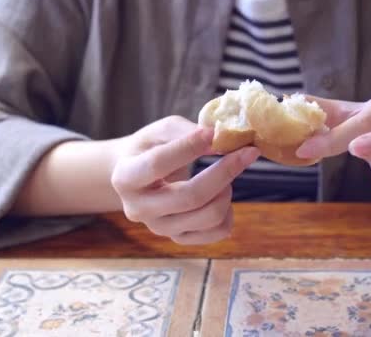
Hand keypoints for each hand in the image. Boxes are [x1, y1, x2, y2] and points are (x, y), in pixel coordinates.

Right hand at [110, 115, 259, 243]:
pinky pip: (217, 232)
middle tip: (245, 153)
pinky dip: (229, 212)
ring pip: (208, 216)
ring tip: (224, 174)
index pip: (158, 164)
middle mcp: (138, 209)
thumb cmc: (150, 149)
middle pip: (190, 197)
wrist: (138, 179)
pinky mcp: (179, 239)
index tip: (213, 133)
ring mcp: (160, 228)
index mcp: (125, 178)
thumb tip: (218, 139)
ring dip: (226, 190)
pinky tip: (222, 195)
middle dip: (224, 172)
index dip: (188, 148)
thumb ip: (185, 131)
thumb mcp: (159, 132)